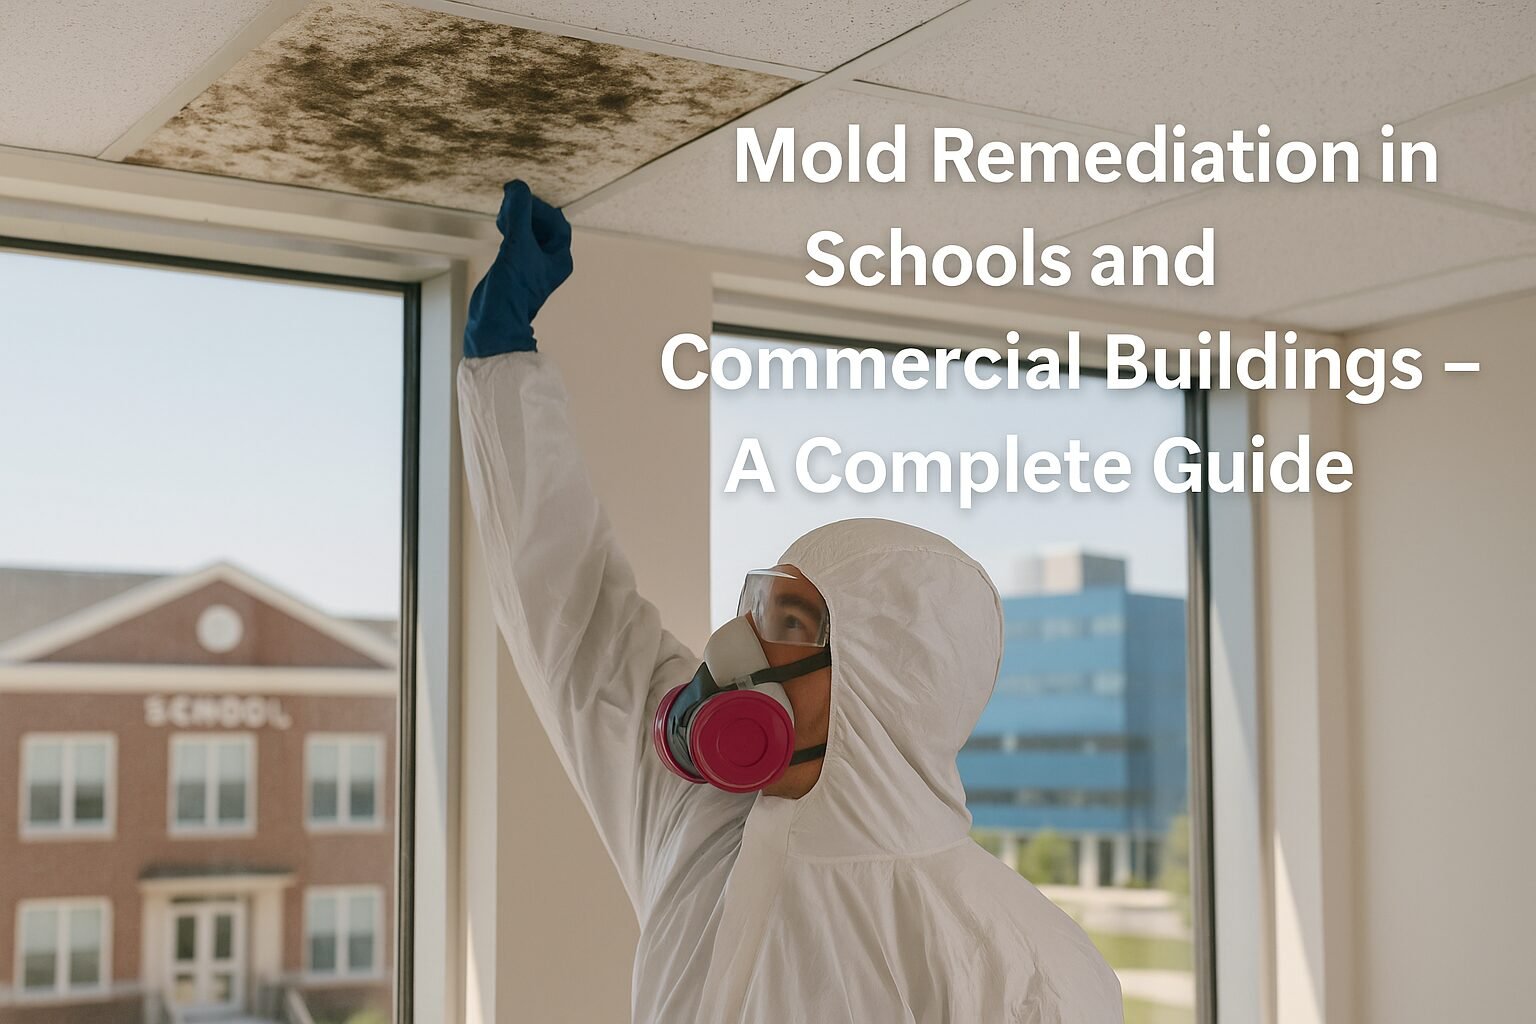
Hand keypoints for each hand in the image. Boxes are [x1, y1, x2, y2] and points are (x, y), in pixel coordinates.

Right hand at [463, 180, 573, 357]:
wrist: (494, 320)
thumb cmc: (512, 289)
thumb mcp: (517, 246)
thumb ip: (520, 214)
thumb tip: (518, 187)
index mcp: (560, 259)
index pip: (557, 222)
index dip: (539, 207)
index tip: (520, 198)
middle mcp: (548, 261)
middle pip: (542, 224)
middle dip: (526, 210)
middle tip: (509, 202)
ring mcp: (531, 264)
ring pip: (528, 230)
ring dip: (516, 217)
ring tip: (502, 214)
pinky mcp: (515, 266)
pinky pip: (516, 238)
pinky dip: (509, 228)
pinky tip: (499, 224)